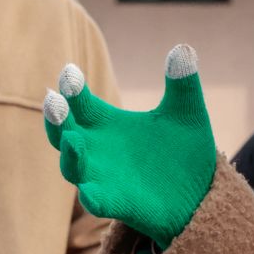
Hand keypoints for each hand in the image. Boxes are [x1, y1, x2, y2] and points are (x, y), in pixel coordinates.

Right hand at [41, 45, 217, 248]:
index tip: (70, 71)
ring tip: (72, 139)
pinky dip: (90, 196)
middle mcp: (96, 150)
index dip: (72, 88)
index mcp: (106, 124)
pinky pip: (95, 202)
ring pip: (71, 167)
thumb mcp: (186, 114)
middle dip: (56, 118)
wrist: (201, 196)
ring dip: (68, 154)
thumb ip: (182, 84)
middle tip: (53, 99)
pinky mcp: (115, 204)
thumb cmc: (184, 153)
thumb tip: (183, 49)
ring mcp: (102, 178)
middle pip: (62, 132)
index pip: (79, 102)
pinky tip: (89, 191)